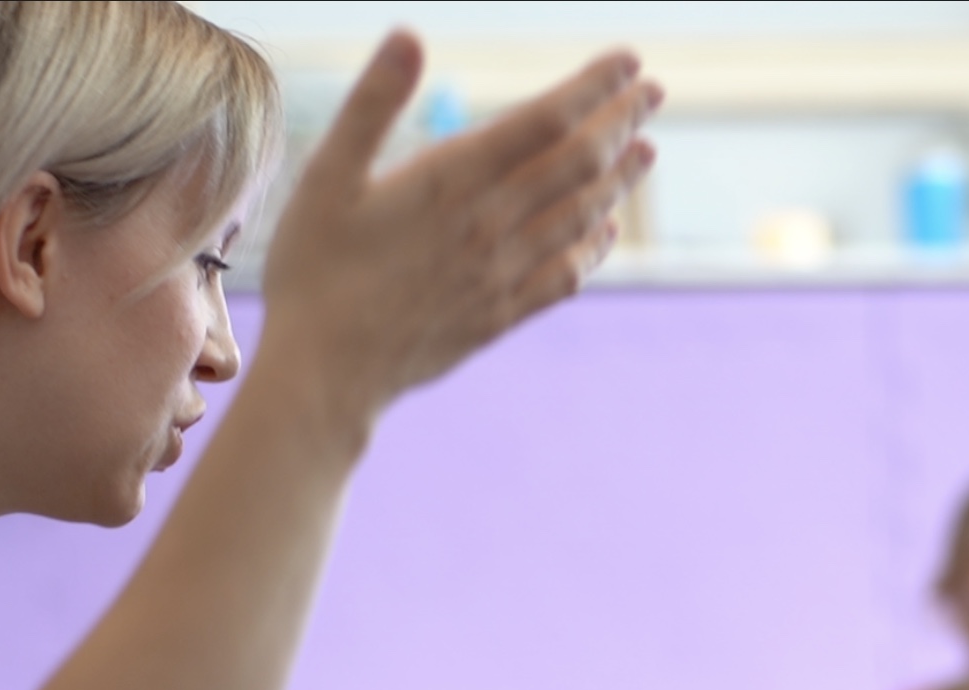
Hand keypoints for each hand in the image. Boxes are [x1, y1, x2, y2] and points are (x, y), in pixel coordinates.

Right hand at [257, 30, 659, 418]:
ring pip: (582, 217)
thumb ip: (372, 103)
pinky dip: (593, 248)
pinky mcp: (500, 316)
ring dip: (619, 180)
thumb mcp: (327, 176)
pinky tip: (605, 232)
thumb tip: (409, 35)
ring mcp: (502, 275)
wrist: (324, 375)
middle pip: (579, 164)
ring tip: (647, 150)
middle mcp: (491, 226)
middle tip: (654, 91)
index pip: (547, 120)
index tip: (629, 60)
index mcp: (454, 181)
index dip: (594, 87)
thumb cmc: (314, 270)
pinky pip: (565, 276)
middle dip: (622, 122)